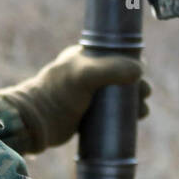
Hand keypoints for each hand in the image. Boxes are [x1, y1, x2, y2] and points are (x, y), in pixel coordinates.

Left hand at [0, 45, 145, 153]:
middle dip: (137, 86)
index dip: (134, 65)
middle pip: (122, 77)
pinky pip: (111, 112)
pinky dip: (123, 115)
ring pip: (119, 95)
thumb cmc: (58, 93)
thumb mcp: (86, 75)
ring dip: (134, 102)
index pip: (118, 55)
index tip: (141, 77)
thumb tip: (140, 70)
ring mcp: (88, 94)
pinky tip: (133, 122)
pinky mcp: (86, 113)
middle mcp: (89, 72)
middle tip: (143, 97)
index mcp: (87, 56)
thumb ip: (112, 69)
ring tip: (141, 113)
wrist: (35, 122)